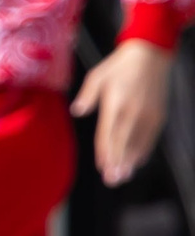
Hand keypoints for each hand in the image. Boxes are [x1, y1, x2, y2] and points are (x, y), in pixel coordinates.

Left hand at [73, 38, 172, 186]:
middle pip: (123, 142)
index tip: (102, 167)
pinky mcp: (159, 115)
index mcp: (116, 104)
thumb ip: (87, 96)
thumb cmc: (118, 66)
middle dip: (117, 162)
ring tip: (123, 177)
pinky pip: (151, 137)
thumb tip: (77, 111)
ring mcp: (148, 115)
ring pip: (138, 143)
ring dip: (130, 161)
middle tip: (112, 180)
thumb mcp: (97, 76)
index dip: (105, 152)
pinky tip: (137, 162)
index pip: (108, 133)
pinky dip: (144, 150)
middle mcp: (133, 112)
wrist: (150, 55)